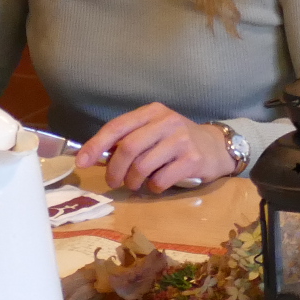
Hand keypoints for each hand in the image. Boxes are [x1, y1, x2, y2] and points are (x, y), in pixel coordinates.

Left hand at [84, 105, 239, 193]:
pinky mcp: (193, 159)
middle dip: (114, 170)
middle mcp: (168, 122)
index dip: (96, 146)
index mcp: (153, 112)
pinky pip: (160, 179)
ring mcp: (182, 140)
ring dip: (133, 181)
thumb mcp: (153, 132)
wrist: (217, 148)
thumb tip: (93, 158)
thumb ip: (128, 140)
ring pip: (142, 166)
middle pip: (128, 148)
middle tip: (113, 182)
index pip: (117, 127)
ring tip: (135, 184)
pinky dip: (153, 187)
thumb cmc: (177, 141)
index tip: (82, 163)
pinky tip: (157, 185)